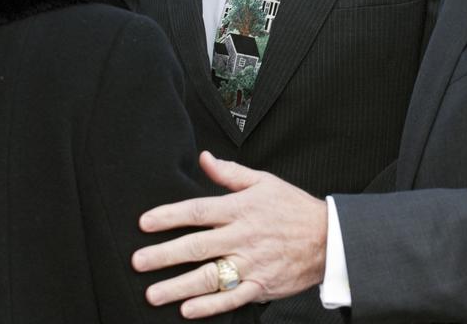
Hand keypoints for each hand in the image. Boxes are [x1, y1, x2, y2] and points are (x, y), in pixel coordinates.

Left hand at [133, 151, 328, 318]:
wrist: (328, 238)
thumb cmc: (293, 208)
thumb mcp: (264, 182)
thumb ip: (230, 174)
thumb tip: (204, 158)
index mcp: (241, 209)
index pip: (199, 210)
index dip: (170, 215)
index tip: (145, 223)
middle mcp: (243, 236)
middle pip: (197, 245)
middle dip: (164, 254)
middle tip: (138, 261)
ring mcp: (252, 263)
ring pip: (210, 276)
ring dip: (179, 286)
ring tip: (153, 293)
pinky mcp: (261, 285)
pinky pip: (231, 298)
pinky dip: (209, 306)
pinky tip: (188, 309)